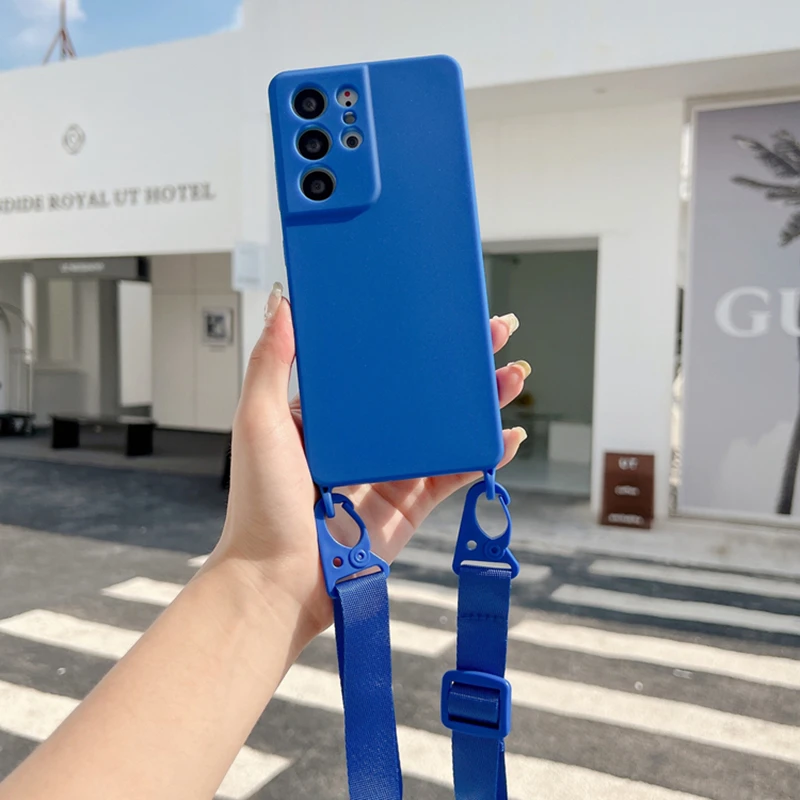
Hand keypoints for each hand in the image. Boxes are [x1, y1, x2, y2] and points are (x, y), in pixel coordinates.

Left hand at [207, 283, 529, 643]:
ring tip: (511, 377)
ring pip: (445, 430)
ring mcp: (390, 472)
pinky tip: (505, 437)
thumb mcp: (258, 421)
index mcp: (329, 416)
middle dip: (461, 364)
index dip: (411, 339)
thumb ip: (271, 364)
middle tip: (493, 332)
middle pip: (423, 393)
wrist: (279, 581)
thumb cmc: (259, 506)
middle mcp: (363, 441)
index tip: (437, 311)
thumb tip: (283, 304)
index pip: (378, 366)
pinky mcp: (409, 506)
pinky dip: (483, 457)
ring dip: (480, 404)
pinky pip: (454, 475)